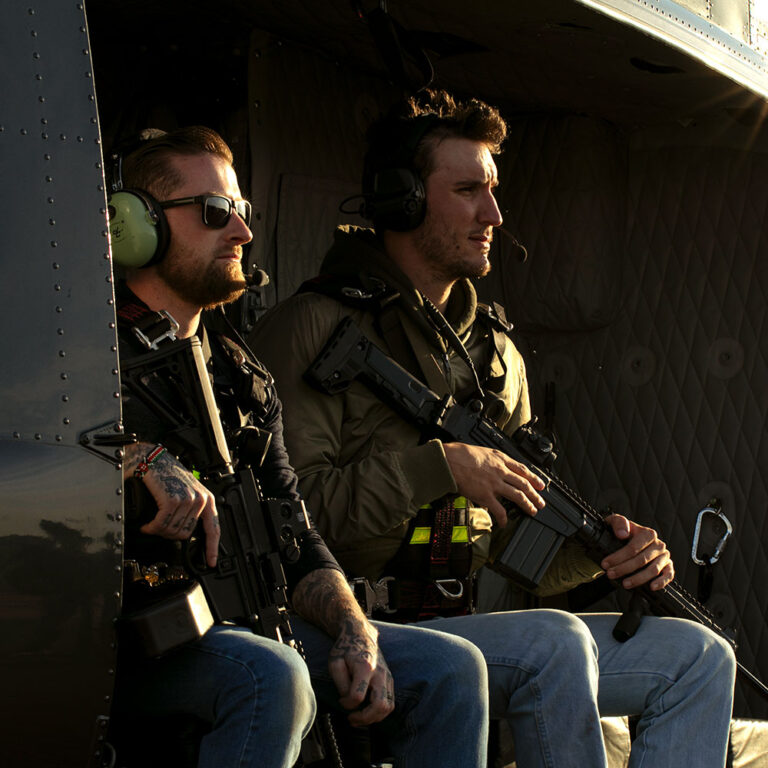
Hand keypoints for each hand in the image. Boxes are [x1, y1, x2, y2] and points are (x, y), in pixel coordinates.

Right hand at [126, 444, 219, 566]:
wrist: (152, 458)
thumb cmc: (166, 474)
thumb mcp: (186, 492)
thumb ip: (190, 511)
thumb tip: (186, 534)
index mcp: (207, 499)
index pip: (213, 528)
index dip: (212, 548)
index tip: (210, 562)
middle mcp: (200, 499)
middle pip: (186, 534)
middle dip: (169, 535)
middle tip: (158, 527)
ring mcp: (187, 499)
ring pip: (173, 531)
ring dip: (158, 531)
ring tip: (152, 523)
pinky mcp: (172, 500)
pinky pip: (161, 525)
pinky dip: (151, 527)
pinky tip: (147, 524)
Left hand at [328, 619, 394, 726]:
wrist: (360, 634)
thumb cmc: (345, 649)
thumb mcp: (335, 662)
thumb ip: (341, 683)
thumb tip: (348, 700)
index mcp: (365, 667)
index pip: (357, 696)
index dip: (346, 704)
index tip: (340, 700)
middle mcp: (380, 673)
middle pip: (380, 706)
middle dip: (365, 718)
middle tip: (351, 719)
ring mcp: (387, 677)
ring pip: (388, 707)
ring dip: (373, 718)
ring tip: (359, 718)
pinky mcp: (390, 680)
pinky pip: (390, 703)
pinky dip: (379, 713)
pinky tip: (367, 712)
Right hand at [443, 442, 545, 525]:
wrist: (450, 460)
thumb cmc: (462, 454)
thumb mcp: (483, 451)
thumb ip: (494, 460)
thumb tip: (498, 466)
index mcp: (500, 459)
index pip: (523, 470)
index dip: (534, 478)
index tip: (540, 484)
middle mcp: (501, 471)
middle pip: (524, 484)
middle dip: (535, 494)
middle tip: (541, 502)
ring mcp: (495, 484)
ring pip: (518, 496)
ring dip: (527, 504)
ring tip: (532, 511)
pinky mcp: (486, 495)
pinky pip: (499, 509)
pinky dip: (503, 518)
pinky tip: (505, 522)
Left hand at [601, 514, 673, 590]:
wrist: (629, 538)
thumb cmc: (623, 531)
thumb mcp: (616, 522)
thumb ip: (619, 523)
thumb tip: (623, 534)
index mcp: (648, 533)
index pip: (633, 548)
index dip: (618, 557)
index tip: (606, 563)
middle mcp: (658, 545)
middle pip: (641, 560)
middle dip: (624, 569)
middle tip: (610, 574)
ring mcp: (664, 556)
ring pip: (653, 570)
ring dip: (638, 579)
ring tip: (624, 583)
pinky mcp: (668, 566)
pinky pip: (668, 575)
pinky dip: (661, 582)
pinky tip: (651, 587)